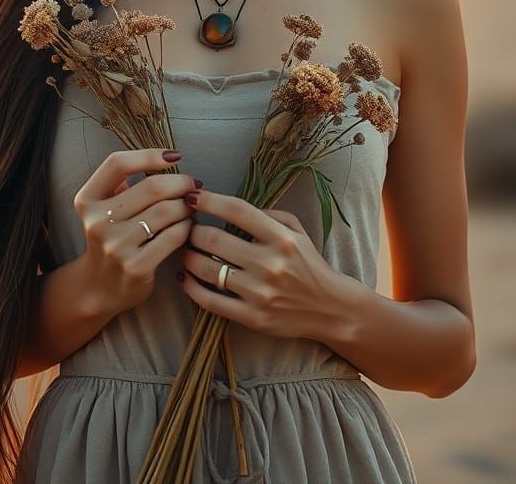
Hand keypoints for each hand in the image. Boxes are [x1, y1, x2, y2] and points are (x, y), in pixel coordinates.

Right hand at [74, 148, 199, 316]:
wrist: (100, 286)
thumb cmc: (111, 236)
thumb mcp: (104, 206)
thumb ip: (124, 182)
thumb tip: (166, 159)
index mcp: (87, 199)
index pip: (117, 164)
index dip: (149, 155)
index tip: (174, 156)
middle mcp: (97, 222)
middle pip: (150, 187)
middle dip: (180, 183)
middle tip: (194, 185)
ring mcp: (115, 246)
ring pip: (166, 211)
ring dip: (186, 206)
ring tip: (191, 206)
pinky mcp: (135, 267)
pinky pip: (173, 236)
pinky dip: (186, 227)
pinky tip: (188, 226)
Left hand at [178, 190, 341, 339]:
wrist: (331, 308)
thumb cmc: (309, 264)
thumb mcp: (297, 230)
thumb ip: (268, 213)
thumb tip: (231, 207)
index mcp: (281, 237)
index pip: (237, 211)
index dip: (210, 201)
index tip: (192, 197)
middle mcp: (269, 263)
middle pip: (213, 239)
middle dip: (192, 230)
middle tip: (186, 227)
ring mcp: (259, 292)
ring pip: (207, 269)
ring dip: (188, 256)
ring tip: (185, 250)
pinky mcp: (252, 317)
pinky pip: (210, 300)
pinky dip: (190, 286)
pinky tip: (184, 275)